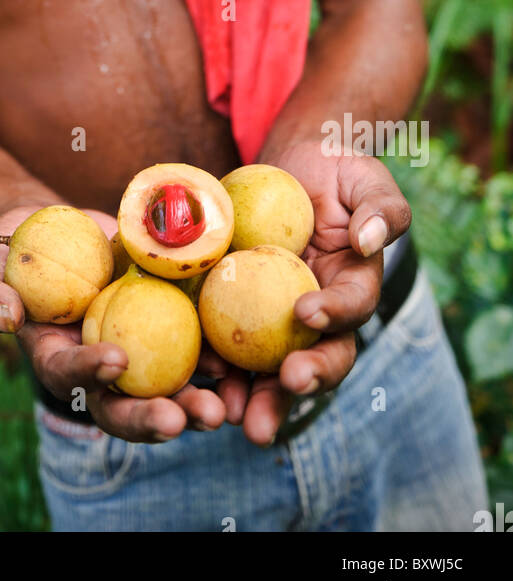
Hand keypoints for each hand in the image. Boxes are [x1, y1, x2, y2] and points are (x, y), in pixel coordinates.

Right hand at [0, 204, 227, 442]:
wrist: (51, 230)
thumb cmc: (10, 251)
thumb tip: (5, 317)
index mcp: (55, 358)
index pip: (69, 377)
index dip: (90, 373)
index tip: (115, 359)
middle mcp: (97, 366)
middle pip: (123, 405)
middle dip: (152, 418)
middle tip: (183, 419)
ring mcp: (134, 350)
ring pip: (165, 389)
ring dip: (194, 403)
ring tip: (221, 410)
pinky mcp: (163, 324)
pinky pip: (191, 348)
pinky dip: (213, 361)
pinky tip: (237, 365)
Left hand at [215, 142, 411, 445]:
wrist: (294, 167)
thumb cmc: (338, 171)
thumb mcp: (367, 179)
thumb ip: (381, 208)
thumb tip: (369, 240)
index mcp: (354, 285)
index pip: (352, 306)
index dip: (334, 313)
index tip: (306, 311)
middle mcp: (320, 313)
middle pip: (320, 357)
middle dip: (304, 380)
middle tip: (287, 385)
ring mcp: (279, 319)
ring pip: (273, 368)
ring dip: (258, 396)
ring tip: (236, 414)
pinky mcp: (240, 312)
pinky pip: (229, 343)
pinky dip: (216, 365)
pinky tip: (198, 377)